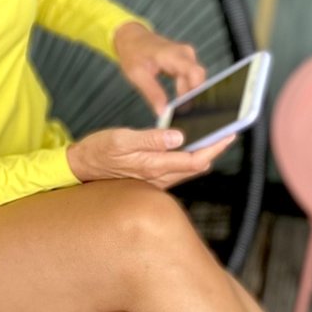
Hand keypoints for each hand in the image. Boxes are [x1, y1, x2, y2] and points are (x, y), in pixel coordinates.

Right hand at [66, 126, 234, 188]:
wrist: (81, 167)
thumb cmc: (99, 151)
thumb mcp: (121, 139)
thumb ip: (150, 139)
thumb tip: (178, 136)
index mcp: (154, 165)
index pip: (195, 159)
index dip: (215, 146)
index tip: (230, 133)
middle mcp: (159, 177)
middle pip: (197, 165)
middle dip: (215, 149)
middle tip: (230, 132)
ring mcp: (156, 180)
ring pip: (189, 169)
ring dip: (204, 154)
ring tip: (216, 137)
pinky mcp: (152, 178)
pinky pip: (178, 169)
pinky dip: (190, 158)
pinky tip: (192, 146)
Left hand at [111, 21, 205, 117]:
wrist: (132, 38)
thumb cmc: (133, 52)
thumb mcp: (137, 75)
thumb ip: (152, 94)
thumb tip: (162, 112)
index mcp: (172, 54)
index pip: (195, 73)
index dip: (195, 92)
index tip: (185, 107)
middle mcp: (185, 53)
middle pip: (197, 79)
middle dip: (190, 97)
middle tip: (178, 112)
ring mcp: (187, 57)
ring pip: (196, 81)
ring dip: (187, 94)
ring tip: (175, 107)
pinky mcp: (187, 62)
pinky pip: (192, 79)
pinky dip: (185, 90)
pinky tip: (177, 100)